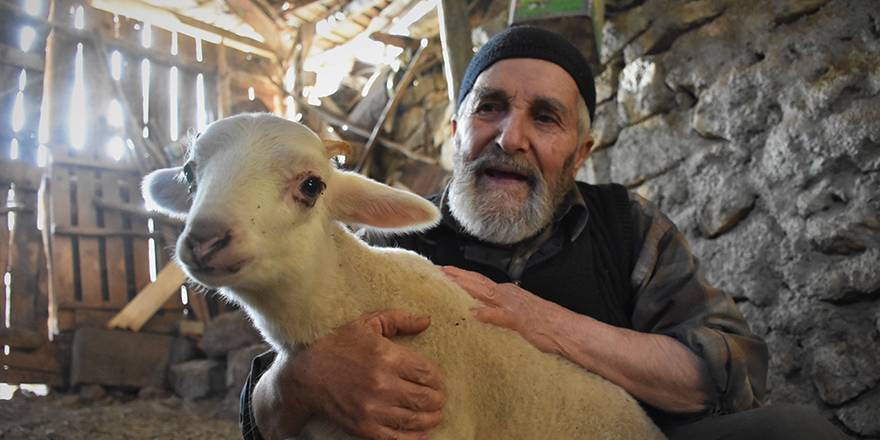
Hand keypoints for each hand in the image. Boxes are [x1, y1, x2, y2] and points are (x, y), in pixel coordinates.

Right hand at [261, 309, 445, 439]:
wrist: (306, 374)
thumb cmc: (338, 345)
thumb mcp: (366, 323)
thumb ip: (399, 319)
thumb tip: (427, 320)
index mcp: (386, 356)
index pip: (427, 372)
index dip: (437, 378)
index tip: (436, 380)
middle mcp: (382, 383)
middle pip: (425, 398)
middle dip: (438, 400)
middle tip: (439, 399)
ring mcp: (372, 408)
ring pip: (415, 419)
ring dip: (431, 419)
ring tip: (434, 415)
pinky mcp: (363, 426)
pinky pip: (396, 437)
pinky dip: (414, 437)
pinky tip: (421, 432)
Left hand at [442, 266, 570, 354]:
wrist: (567, 330)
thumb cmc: (546, 324)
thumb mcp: (519, 314)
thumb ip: (500, 311)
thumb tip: (482, 310)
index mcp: (508, 293)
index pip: (480, 282)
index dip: (462, 276)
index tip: (446, 272)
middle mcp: (508, 294)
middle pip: (478, 282)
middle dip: (458, 276)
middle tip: (439, 270)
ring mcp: (513, 305)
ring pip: (485, 292)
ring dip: (466, 285)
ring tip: (449, 280)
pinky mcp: (519, 320)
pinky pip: (501, 316)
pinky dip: (488, 314)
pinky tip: (475, 312)